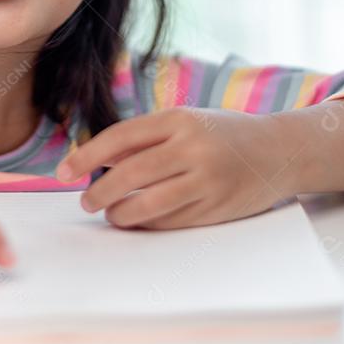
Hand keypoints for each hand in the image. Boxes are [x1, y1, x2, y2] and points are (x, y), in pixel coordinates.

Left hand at [55, 107, 292, 229]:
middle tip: (86, 200)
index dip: (87, 156)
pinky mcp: (216, 207)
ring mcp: (206, 179)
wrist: (279, 150)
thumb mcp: (187, 121)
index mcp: (179, 119)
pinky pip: (170, 221)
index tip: (64, 171)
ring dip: (120, 213)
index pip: (120, 137)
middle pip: (129, 174)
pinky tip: (138, 221)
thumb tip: (98, 160)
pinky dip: (148, 224)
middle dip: (99, 191)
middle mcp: (192, 147)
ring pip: (148, 203)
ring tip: (111, 214)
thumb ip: (146, 138)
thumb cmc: (224, 134)